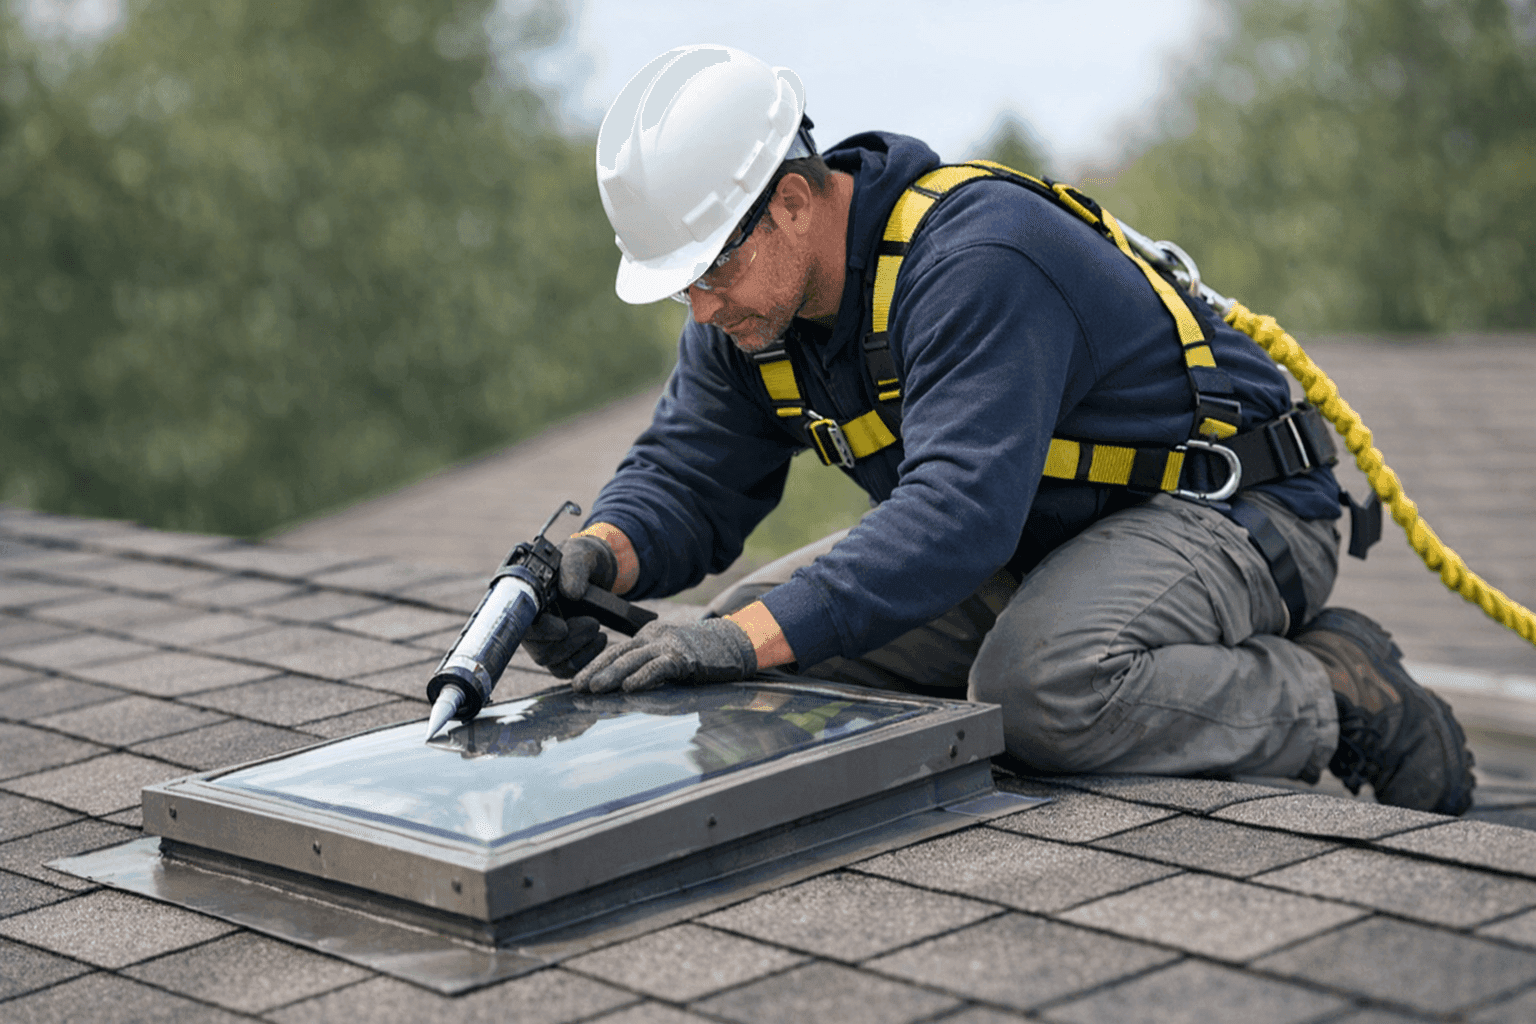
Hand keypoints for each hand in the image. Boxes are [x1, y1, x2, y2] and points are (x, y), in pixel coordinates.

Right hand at [522, 535, 619, 677]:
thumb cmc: (583, 558)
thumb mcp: (581, 553)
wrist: (597, 569)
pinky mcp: (562, 650)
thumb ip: (575, 567)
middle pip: (540, 651)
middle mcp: (532, 623)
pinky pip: (569, 668)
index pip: (523, 626)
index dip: (541, 632)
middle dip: (570, 641)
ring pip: (555, 664)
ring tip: (600, 632)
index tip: (562, 628)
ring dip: (581, 652)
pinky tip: (601, 641)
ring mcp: (546, 640)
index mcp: (527, 599)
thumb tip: (571, 593)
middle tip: (594, 624)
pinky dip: (587, 658)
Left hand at [572, 619, 756, 692]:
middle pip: (619, 653)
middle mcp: (654, 637)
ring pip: (634, 659)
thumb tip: (621, 687)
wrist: (734, 643)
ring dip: (612, 674)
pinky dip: (644, 677)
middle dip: (595, 670)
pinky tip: (630, 688)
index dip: (593, 665)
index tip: (576, 682)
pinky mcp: (685, 657)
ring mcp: (669, 645)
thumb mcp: (667, 656)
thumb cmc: (700, 655)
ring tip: (594, 688)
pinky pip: (660, 667)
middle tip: (576, 686)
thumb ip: (647, 665)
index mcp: (647, 636)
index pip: (614, 651)